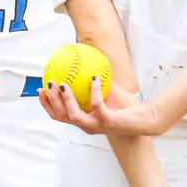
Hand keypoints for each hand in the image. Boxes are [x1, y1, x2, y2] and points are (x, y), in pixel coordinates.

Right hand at [39, 80, 166, 136]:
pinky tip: (95, 78)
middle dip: (51, 102)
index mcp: (84, 120)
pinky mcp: (108, 121)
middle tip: (47, 85)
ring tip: (62, 84)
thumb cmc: (126, 106)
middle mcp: (87, 125)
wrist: (146, 118)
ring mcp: (97, 125)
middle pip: (61, 116)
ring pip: (74, 115)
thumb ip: (95, 81)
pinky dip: (94, 90)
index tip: (40, 90)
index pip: (59, 116)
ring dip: (66, 100)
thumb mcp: (107, 91)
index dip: (47, 105)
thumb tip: (86, 60)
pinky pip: (97, 104)